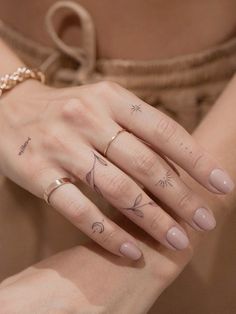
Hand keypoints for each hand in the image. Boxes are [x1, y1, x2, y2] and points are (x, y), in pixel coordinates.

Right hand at [0, 79, 232, 259]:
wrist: (9, 109)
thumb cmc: (68, 110)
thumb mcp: (104, 106)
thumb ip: (138, 130)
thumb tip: (180, 166)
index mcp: (110, 98)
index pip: (163, 130)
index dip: (196, 159)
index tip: (221, 185)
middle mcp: (87, 118)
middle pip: (145, 164)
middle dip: (180, 197)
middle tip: (204, 222)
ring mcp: (61, 146)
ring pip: (117, 190)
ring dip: (152, 219)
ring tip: (177, 241)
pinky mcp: (38, 173)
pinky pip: (78, 210)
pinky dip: (107, 233)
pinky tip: (131, 249)